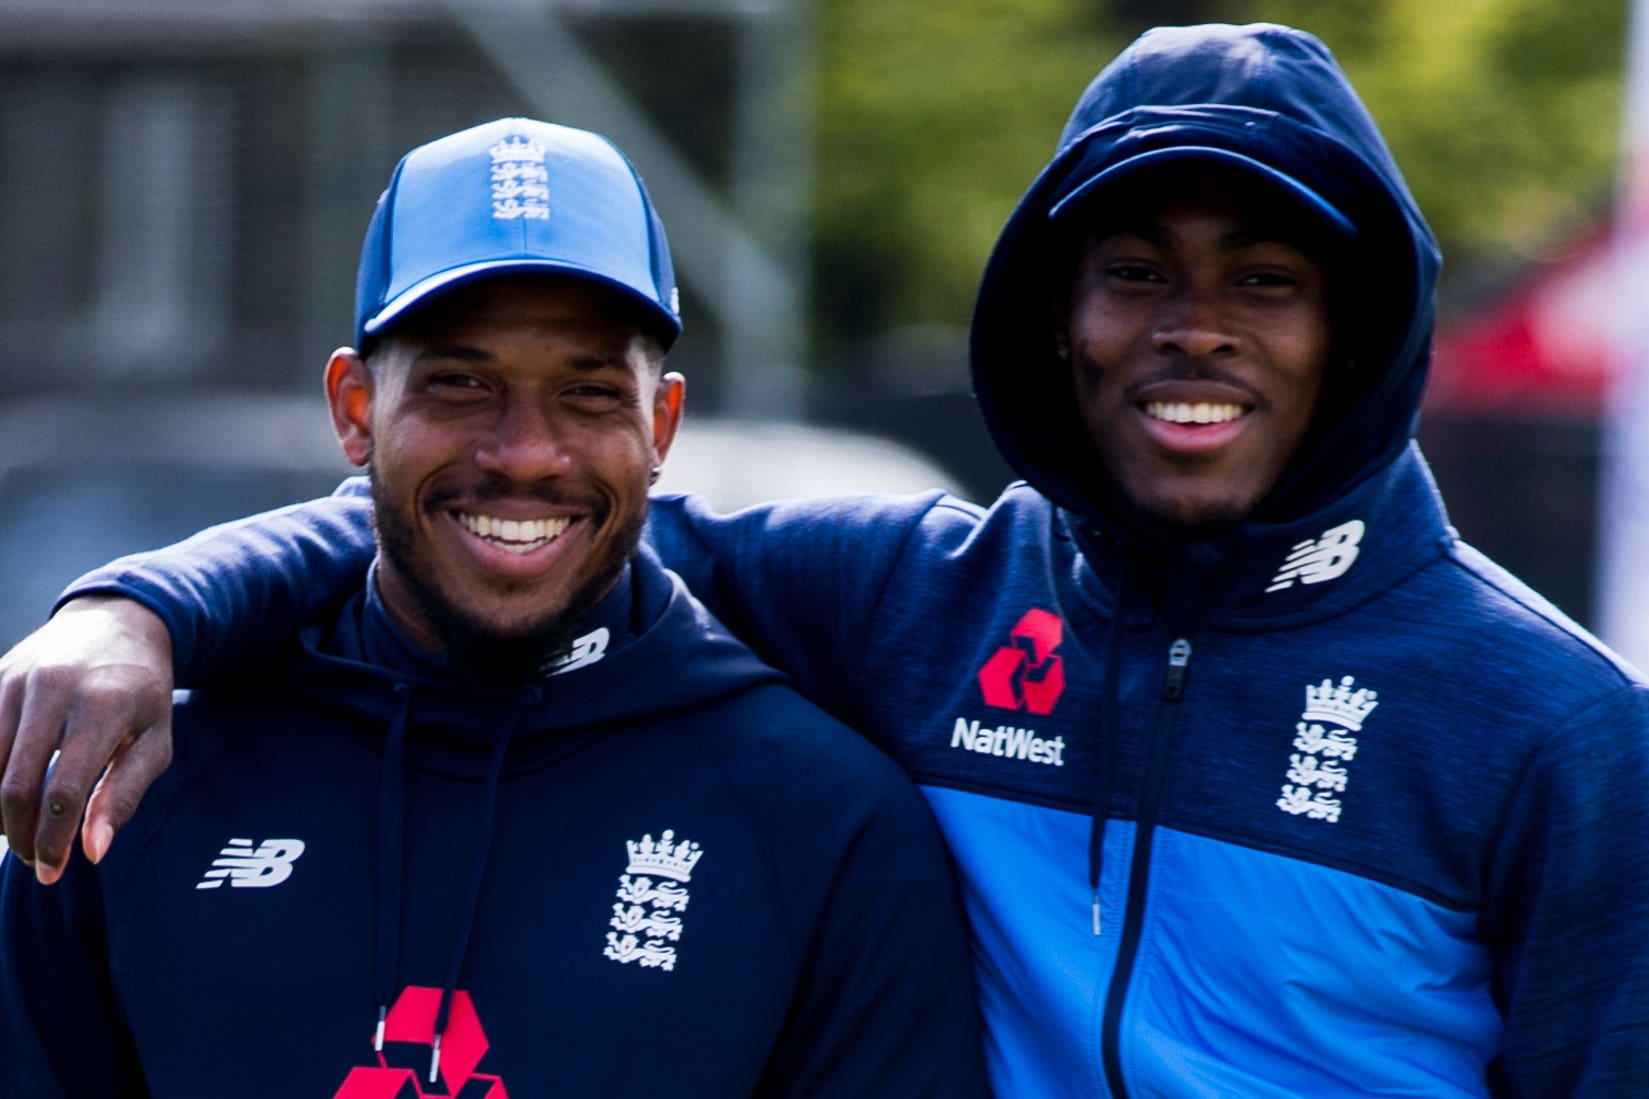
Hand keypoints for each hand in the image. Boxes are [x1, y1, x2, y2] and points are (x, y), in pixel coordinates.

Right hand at [0, 596, 173, 883]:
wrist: (118, 623)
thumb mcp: (155, 739)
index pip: (64, 790)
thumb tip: (93, 851)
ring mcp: (16, 680)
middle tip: (35, 860)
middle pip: (15, 784)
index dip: (53, 839)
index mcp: (102, 706)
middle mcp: (53, 689)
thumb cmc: (143, 692)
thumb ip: (125, 794)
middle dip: (20, 834)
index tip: (53, 870)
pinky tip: (5, 799)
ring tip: (21, 831)